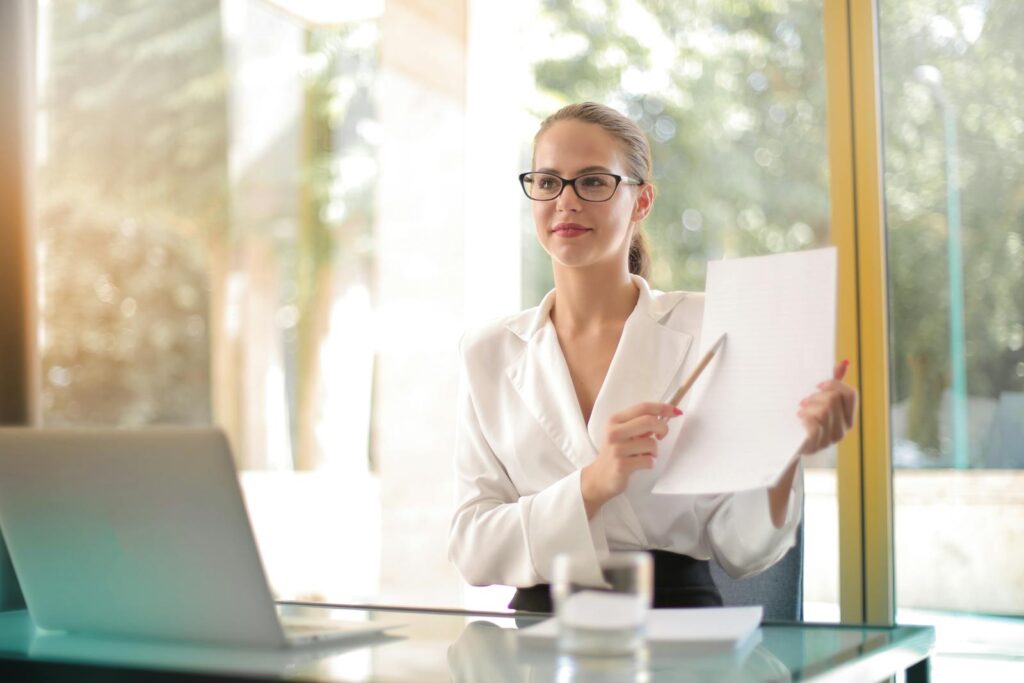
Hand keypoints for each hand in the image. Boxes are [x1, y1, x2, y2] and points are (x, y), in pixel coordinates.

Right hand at [581, 402, 681, 517]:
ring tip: (646, 455)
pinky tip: (641, 464)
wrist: (599, 477)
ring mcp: (617, 449)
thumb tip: (664, 415)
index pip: (643, 407)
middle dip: (663, 428)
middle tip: (662, 436)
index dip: (662, 407)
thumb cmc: (616, 453)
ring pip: (651, 443)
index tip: (676, 412)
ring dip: (655, 451)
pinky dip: (650, 463)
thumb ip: (639, 423)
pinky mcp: (621, 466)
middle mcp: (614, 432)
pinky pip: (649, 461)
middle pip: (649, 421)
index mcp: (615, 420)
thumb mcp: (623, 433)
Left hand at [797, 360, 857, 454]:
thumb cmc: (806, 421)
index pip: (850, 394)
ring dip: (809, 406)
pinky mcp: (817, 444)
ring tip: (800, 410)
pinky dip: (805, 417)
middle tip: (804, 401)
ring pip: (824, 410)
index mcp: (848, 418)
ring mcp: (831, 438)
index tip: (818, 385)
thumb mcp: (821, 402)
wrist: (790, 447)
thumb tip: (844, 362)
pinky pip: (814, 423)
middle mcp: (843, 429)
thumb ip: (833, 384)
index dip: (835, 384)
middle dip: (817, 396)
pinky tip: (799, 418)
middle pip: (835, 399)